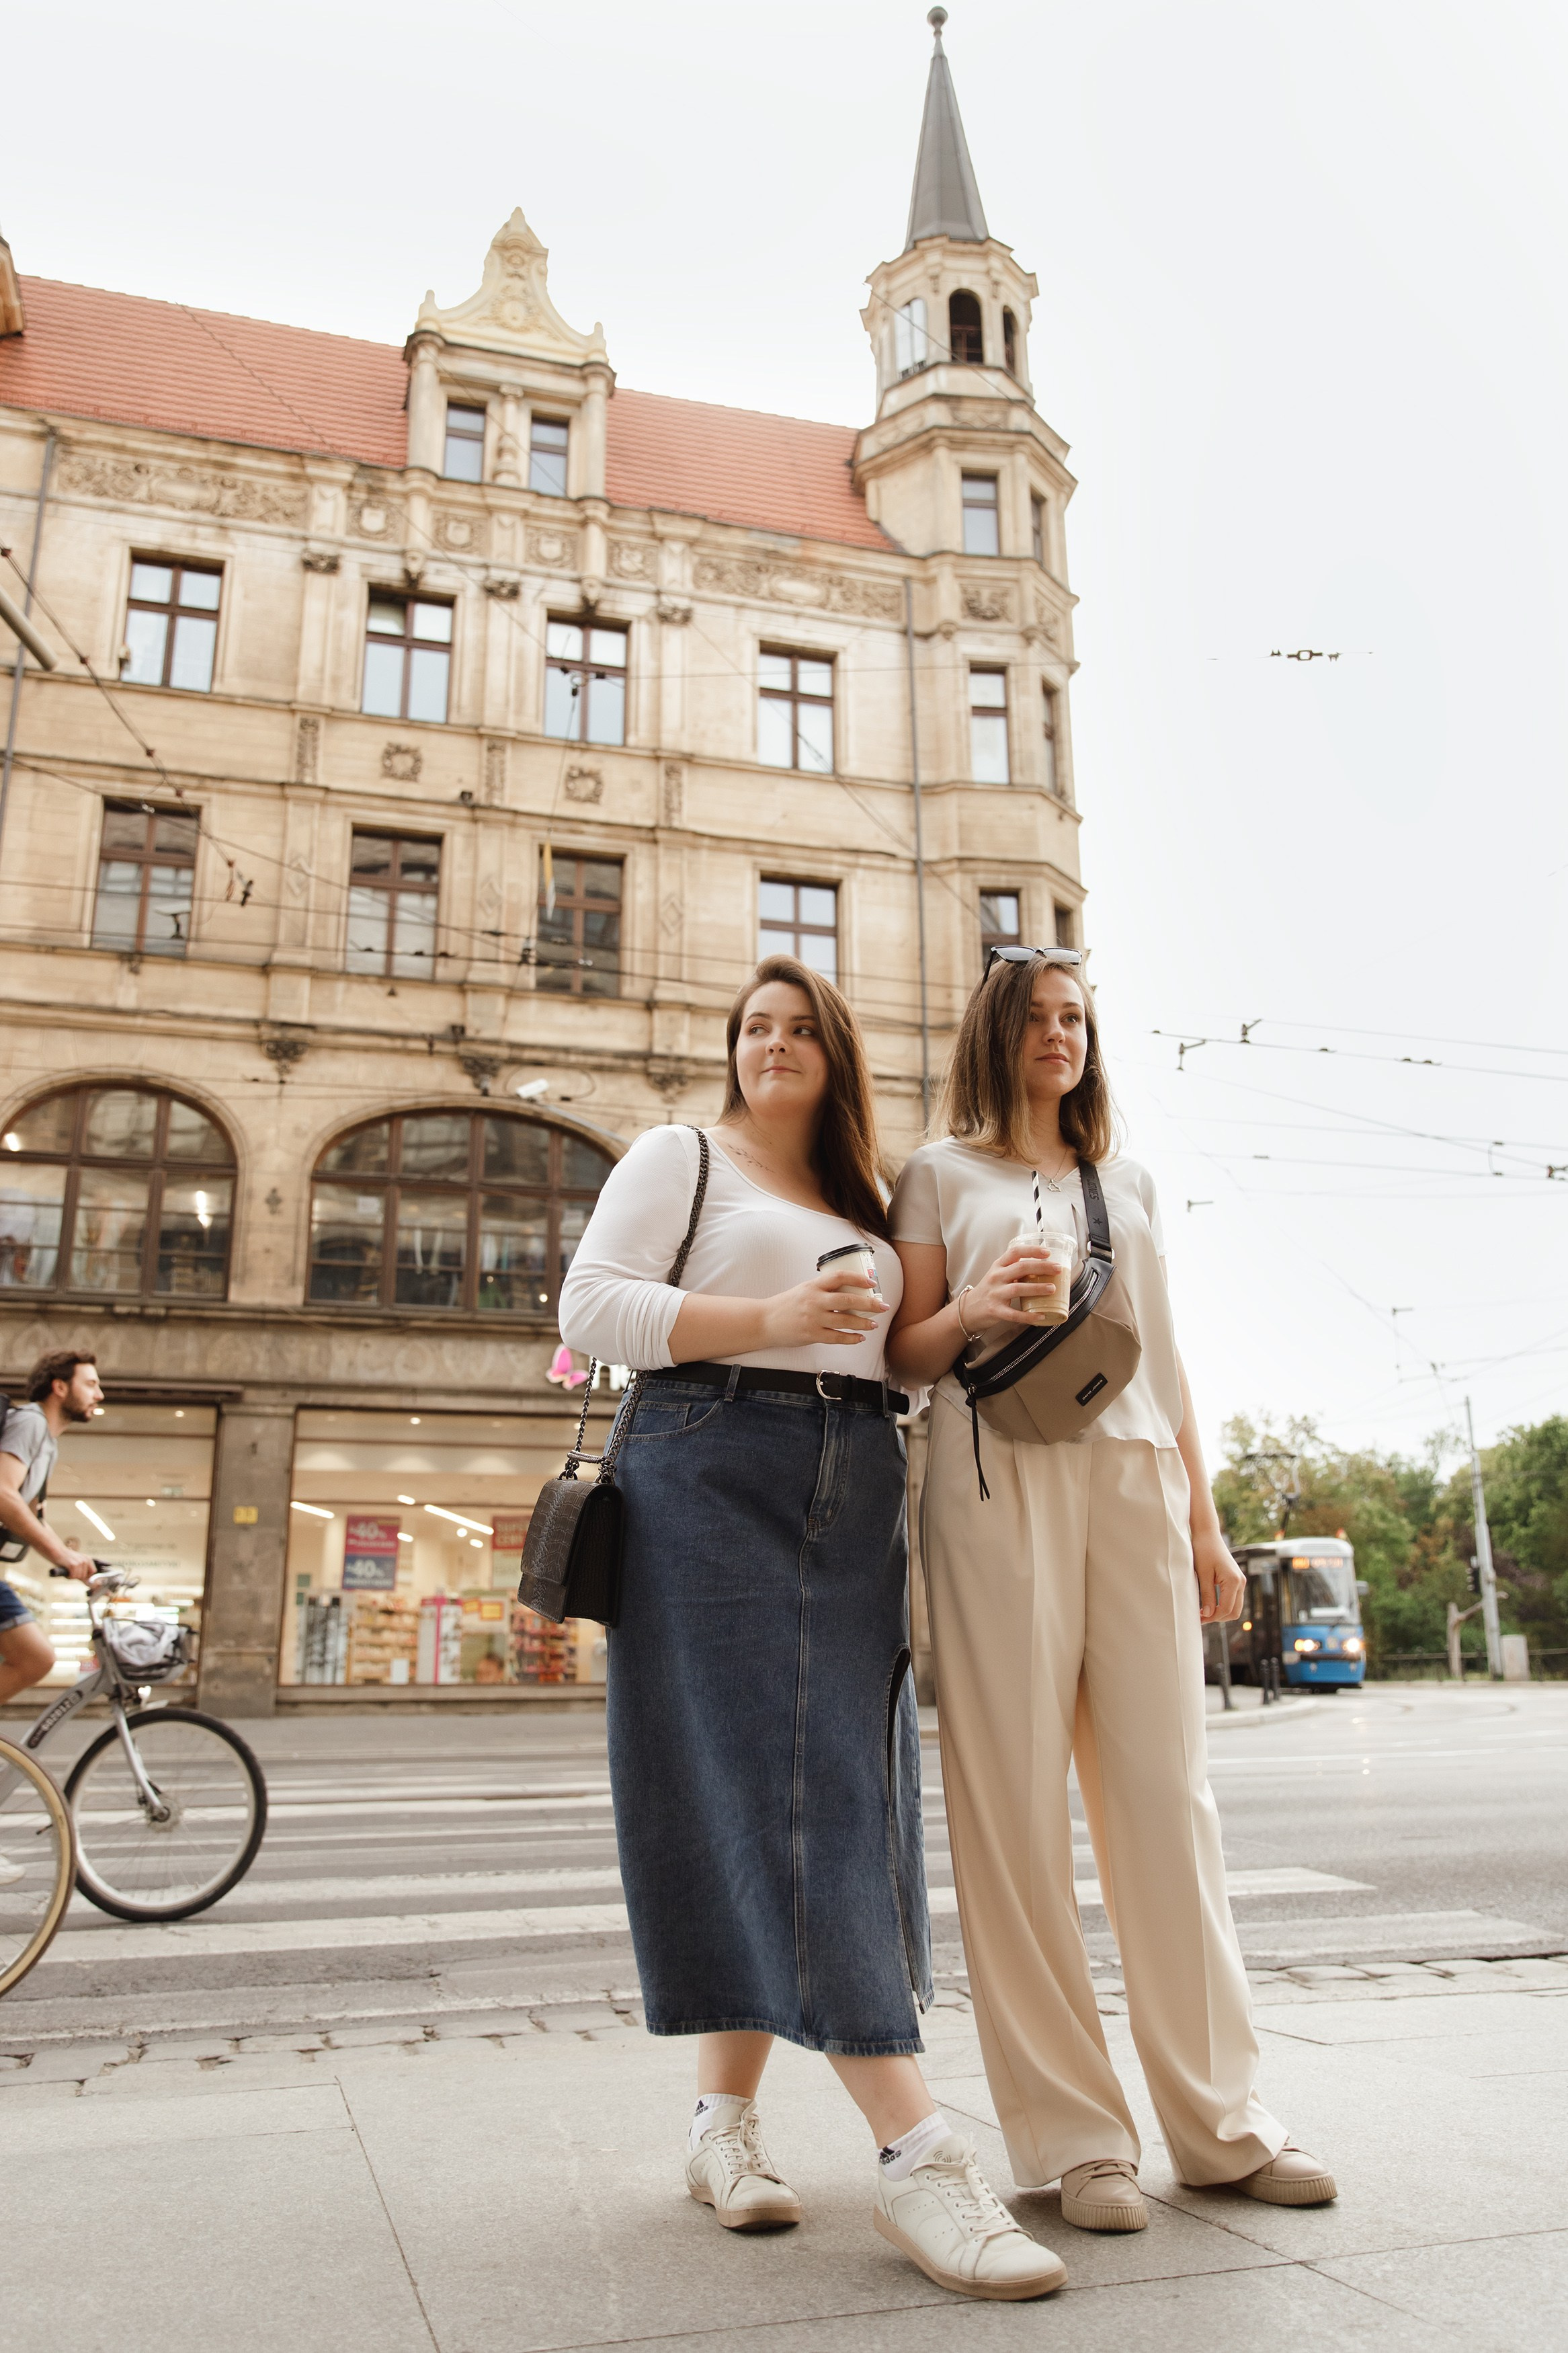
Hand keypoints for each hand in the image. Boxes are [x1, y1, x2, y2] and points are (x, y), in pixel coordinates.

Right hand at [68, 1554, 95, 1582]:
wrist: (57, 1551)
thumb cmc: (67, 1558)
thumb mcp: (78, 1561)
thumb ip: (83, 1570)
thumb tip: (89, 1582)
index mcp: (88, 1559)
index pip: (93, 1572)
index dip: (86, 1575)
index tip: (79, 1573)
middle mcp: (85, 1560)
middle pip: (84, 1576)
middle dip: (77, 1576)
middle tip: (71, 1570)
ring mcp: (80, 1563)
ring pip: (78, 1577)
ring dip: (72, 1576)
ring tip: (68, 1569)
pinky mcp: (73, 1565)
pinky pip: (72, 1576)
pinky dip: (68, 1576)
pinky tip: (66, 1570)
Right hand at [761, 1268, 888, 1351]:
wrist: (765, 1321)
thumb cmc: (786, 1305)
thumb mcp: (804, 1290)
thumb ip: (823, 1290)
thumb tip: (849, 1291)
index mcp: (813, 1286)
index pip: (839, 1277)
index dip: (858, 1278)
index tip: (872, 1282)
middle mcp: (814, 1301)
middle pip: (848, 1300)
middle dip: (869, 1303)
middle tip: (883, 1306)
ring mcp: (813, 1319)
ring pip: (845, 1321)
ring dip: (863, 1323)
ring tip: (874, 1324)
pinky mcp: (812, 1335)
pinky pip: (836, 1337)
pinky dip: (850, 1338)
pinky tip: (859, 1338)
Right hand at [962, 1238, 1071, 1333]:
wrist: (968, 1309)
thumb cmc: (989, 1290)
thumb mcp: (998, 1274)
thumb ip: (1015, 1269)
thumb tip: (1043, 1267)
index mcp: (998, 1266)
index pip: (1015, 1252)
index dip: (1032, 1250)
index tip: (1047, 1252)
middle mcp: (996, 1277)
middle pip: (1020, 1268)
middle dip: (1041, 1267)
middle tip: (1057, 1269)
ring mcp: (995, 1294)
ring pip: (1018, 1288)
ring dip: (1037, 1288)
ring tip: (1052, 1289)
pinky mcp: (995, 1310)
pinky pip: (1014, 1314)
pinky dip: (1028, 1316)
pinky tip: (1040, 1316)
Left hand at [1193, 1528, 1244, 1622]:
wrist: (1208, 1535)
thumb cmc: (1203, 1551)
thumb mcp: (1203, 1574)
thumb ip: (1207, 1595)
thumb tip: (1207, 1614)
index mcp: (1233, 1581)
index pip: (1226, 1609)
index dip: (1212, 1617)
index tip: (1199, 1618)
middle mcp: (1241, 1582)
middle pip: (1234, 1612)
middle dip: (1218, 1617)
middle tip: (1201, 1617)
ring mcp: (1240, 1581)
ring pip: (1235, 1607)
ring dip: (1221, 1612)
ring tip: (1204, 1611)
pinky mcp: (1236, 1580)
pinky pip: (1233, 1599)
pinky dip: (1223, 1604)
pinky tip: (1210, 1603)